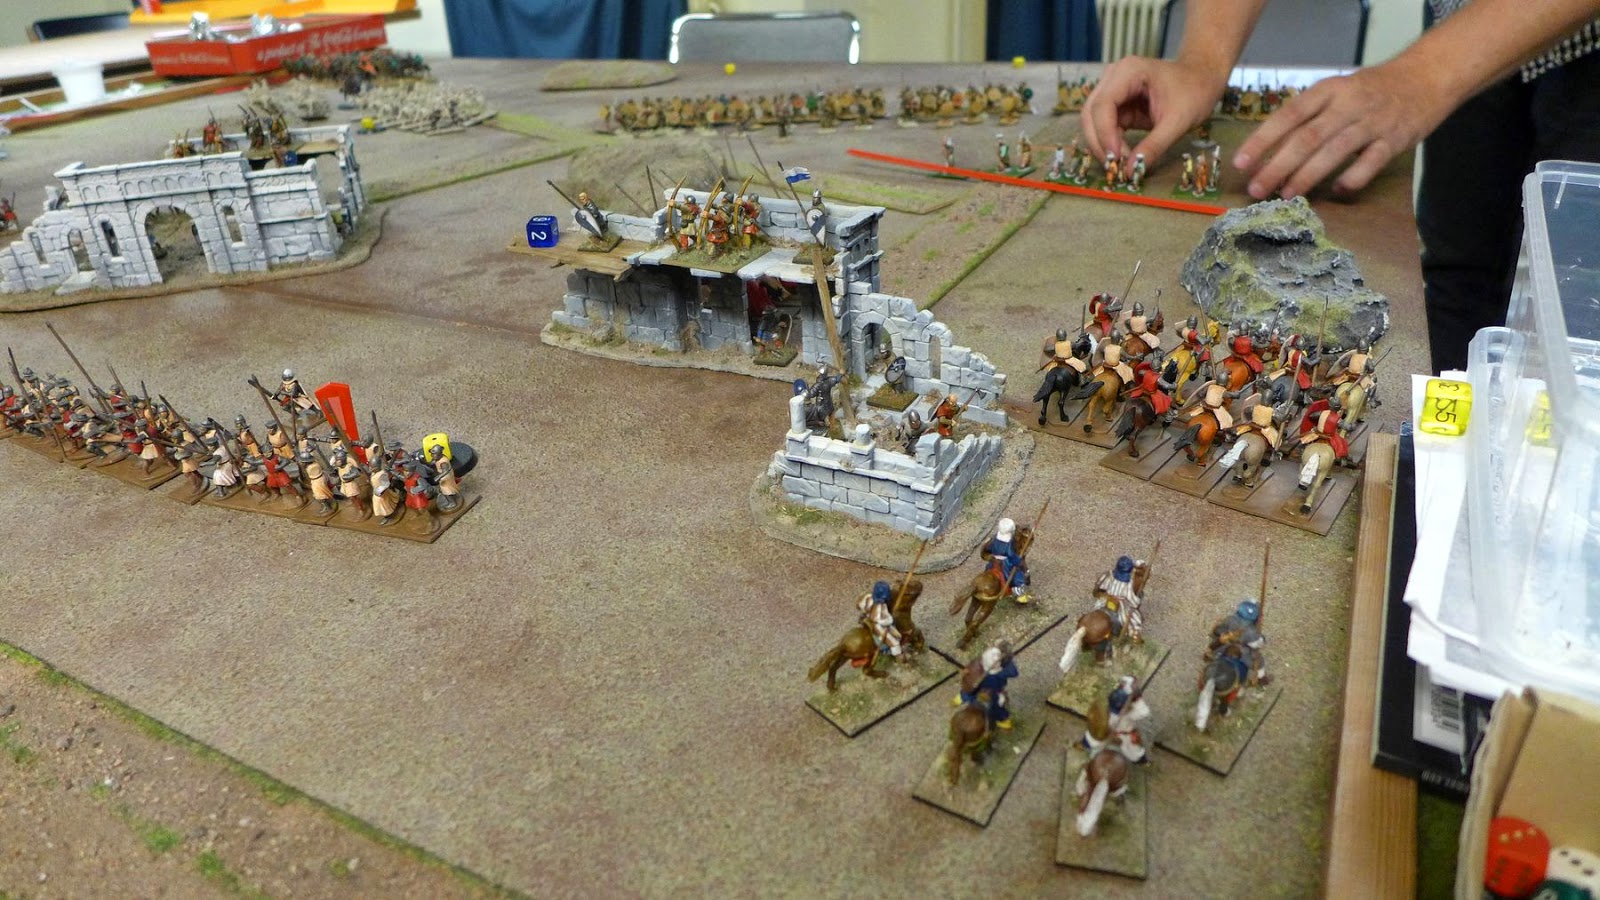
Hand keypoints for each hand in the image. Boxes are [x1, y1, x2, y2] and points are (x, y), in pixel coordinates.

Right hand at [1081, 56, 1224, 161]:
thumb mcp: (1178, 121)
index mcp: (1128, 71)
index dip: (1104, 134)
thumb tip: (1131, 171)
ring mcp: (1113, 90)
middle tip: (1113, 167)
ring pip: (1093, 122)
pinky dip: (1110, 143)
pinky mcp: (1117, 105)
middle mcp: (1113, 77)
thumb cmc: (1195, 92)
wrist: (1202, 79)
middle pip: (1091, 113)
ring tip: (1119, 164)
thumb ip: (1154, 146)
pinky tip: (1123, 156)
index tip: (1115, 159)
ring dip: (1102, 145)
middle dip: (1099, 142)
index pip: (1103, 105)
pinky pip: (1105, 127)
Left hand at [1233, 62, 1444, 199]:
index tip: (1240, 162)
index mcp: (1328, 90)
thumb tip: (1269, 150)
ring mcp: (1373, 121)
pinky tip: (1336, 190)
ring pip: (1335, 150)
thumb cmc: (1371, 90)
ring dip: (1307, 175)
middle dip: (1277, 165)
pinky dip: (1353, 177)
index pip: (1288, 115)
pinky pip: (1372, 161)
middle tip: (1256, 189)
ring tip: (1285, 194)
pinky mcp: (1396, 138)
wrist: (1426, 77)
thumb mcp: (1336, 91)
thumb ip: (1309, 116)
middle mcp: (1348, 104)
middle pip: (1307, 137)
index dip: (1262, 140)